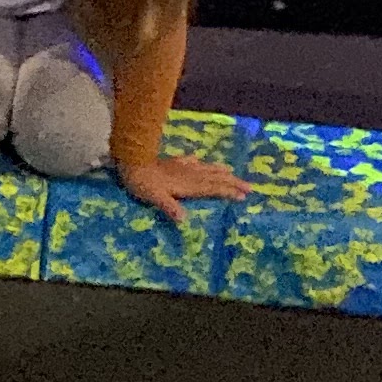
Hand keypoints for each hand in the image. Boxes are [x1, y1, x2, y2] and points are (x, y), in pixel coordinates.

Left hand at [119, 155, 250, 217]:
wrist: (131, 161)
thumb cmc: (142, 183)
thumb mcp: (155, 198)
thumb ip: (170, 208)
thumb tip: (184, 221)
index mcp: (187, 184)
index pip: (213, 189)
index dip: (228, 192)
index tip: (243, 196)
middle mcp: (189, 174)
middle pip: (215, 178)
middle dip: (232, 182)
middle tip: (249, 186)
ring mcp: (181, 166)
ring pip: (206, 169)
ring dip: (220, 171)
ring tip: (232, 172)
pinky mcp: (172, 161)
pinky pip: (190, 161)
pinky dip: (198, 162)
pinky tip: (199, 160)